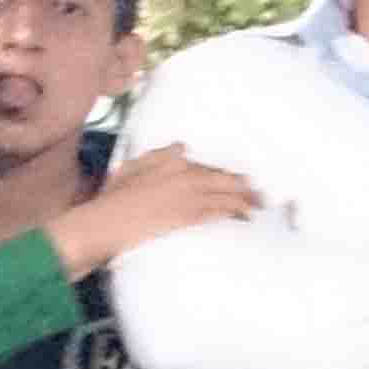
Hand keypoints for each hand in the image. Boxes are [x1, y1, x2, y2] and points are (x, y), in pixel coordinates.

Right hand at [53, 145, 258, 278]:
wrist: (109, 221)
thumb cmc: (115, 197)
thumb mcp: (133, 167)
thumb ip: (158, 156)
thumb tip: (181, 147)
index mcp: (171, 160)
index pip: (206, 165)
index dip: (223, 174)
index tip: (236, 179)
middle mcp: (185, 173)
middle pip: (223, 177)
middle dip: (243, 184)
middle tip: (258, 192)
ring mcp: (189, 193)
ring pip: (227, 193)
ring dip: (246, 199)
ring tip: (258, 205)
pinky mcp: (190, 214)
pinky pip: (221, 210)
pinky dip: (236, 211)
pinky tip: (246, 215)